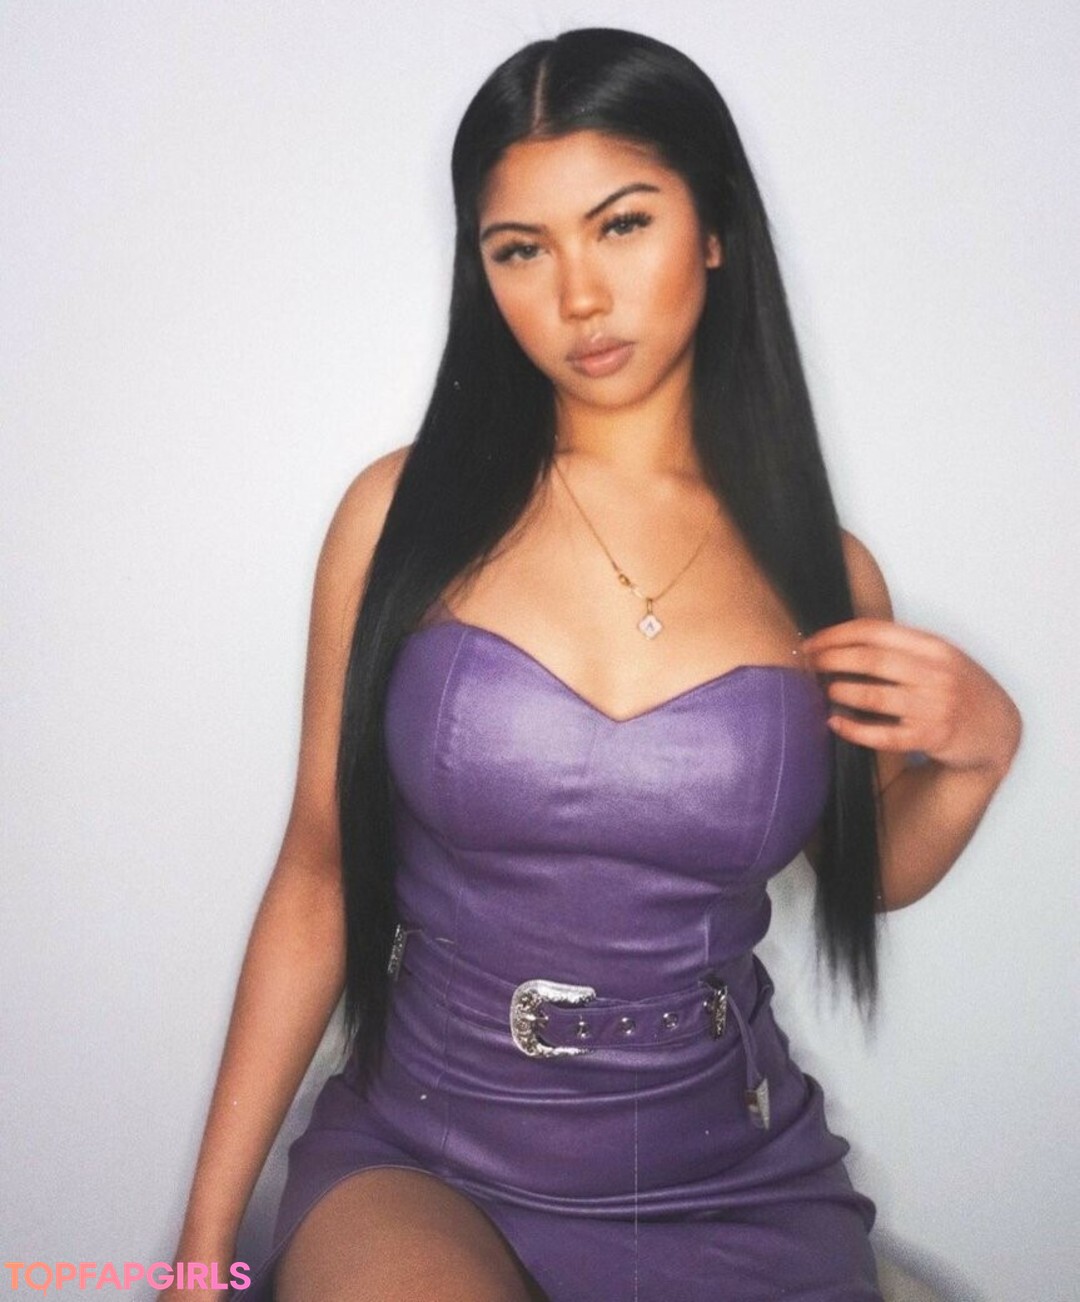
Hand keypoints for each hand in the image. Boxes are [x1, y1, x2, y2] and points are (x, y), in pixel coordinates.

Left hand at [800, 618, 1021, 777]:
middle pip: (870, 660)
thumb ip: (902, 647)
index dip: (835, 635)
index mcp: (933, 646)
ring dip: (840, 692)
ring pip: (874, 696)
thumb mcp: (941, 657)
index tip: (811, 642)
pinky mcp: (931, 738)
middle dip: (830, 660)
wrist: (999, 729)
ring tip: (823, 690)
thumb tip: (843, 641)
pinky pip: (883, 735)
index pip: (874, 631)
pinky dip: (854, 729)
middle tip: (808, 664)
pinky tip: (835, 723)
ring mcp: (934, 706)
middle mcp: (935, 673)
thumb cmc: (961, 689)